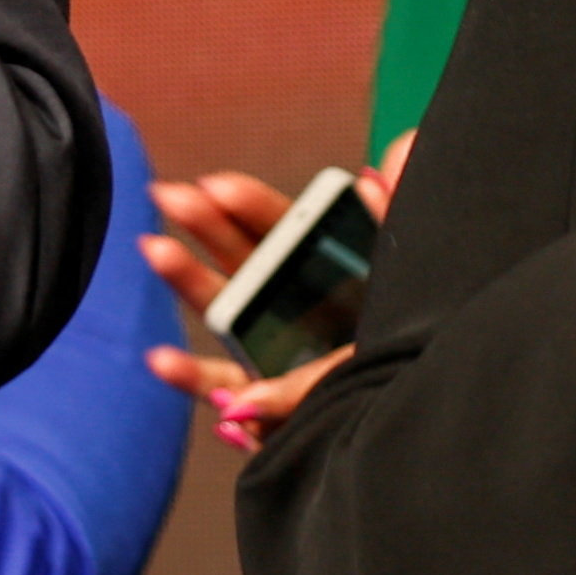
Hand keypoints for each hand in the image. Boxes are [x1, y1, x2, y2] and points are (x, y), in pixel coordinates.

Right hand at [138, 131, 411, 454]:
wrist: (418, 414)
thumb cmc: (411, 345)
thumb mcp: (411, 278)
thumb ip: (397, 222)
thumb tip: (393, 159)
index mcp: (322, 272)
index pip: (280, 228)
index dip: (248, 206)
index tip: (217, 186)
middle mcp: (288, 307)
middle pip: (241, 259)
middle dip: (204, 225)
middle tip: (170, 196)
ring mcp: (270, 353)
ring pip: (223, 314)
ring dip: (187, 280)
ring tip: (157, 250)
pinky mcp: (263, 405)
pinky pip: (225, 389)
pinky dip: (191, 376)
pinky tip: (163, 359)